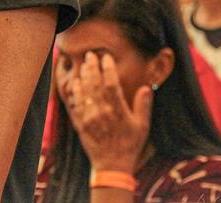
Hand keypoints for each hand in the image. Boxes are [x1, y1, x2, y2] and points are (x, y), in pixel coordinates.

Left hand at [59, 51, 152, 170]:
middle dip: (92, 67)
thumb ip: (143, 106)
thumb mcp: (142, 126)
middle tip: (90, 55)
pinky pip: (75, 104)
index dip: (108, 68)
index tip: (106, 57)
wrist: (112, 166)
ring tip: (83, 65)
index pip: (111, 83)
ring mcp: (89, 118)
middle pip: (94, 84)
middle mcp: (102, 112)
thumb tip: (146, 87)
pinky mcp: (80, 124)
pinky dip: (74, 92)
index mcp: (118, 111)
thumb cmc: (129, 145)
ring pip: (84, 92)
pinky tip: (74, 82)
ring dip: (83, 76)